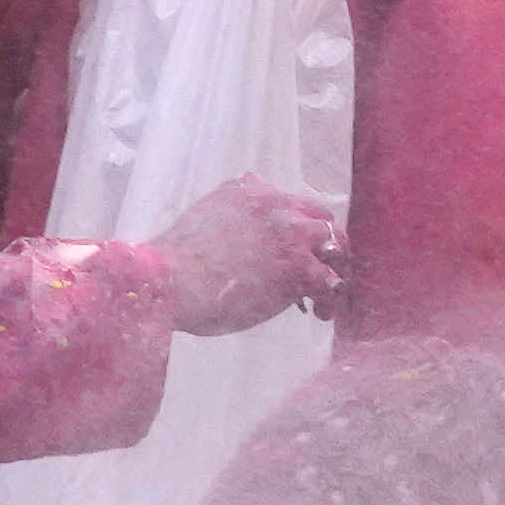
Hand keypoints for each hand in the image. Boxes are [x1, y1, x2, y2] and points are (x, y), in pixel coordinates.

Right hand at [144, 178, 342, 339]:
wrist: (169, 280)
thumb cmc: (176, 260)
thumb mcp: (206, 213)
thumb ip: (232, 209)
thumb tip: (243, 213)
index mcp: (254, 192)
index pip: (295, 204)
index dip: (301, 229)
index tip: (297, 250)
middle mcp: (279, 207)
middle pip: (322, 221)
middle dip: (326, 246)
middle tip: (322, 270)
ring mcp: (291, 237)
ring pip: (336, 248)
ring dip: (335, 271)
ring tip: (326, 295)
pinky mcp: (298, 270)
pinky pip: (332, 284)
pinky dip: (330, 301)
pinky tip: (319, 313)